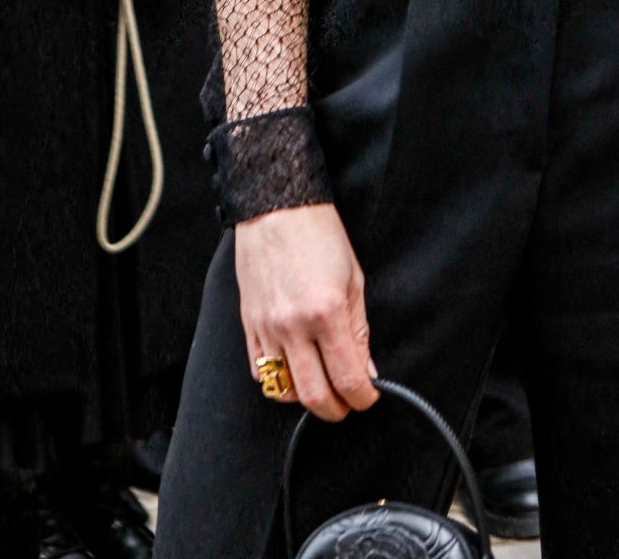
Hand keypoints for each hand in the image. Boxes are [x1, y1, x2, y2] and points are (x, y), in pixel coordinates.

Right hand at [235, 203, 377, 421]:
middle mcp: (293, 327)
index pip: (347, 378)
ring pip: (284, 391)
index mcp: (326, 313)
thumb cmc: (319, 235)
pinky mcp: (248, 326)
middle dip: (337, 409)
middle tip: (348, 402)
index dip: (362, 397)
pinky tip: (295, 370)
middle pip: (314, 396)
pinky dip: (279, 382)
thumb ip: (359, 329)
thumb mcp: (354, 278)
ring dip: (307, 396)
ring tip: (323, 383)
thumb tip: (366, 370)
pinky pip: (260, 373)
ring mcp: (267, 329)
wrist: (276, 208)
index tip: (369, 396)